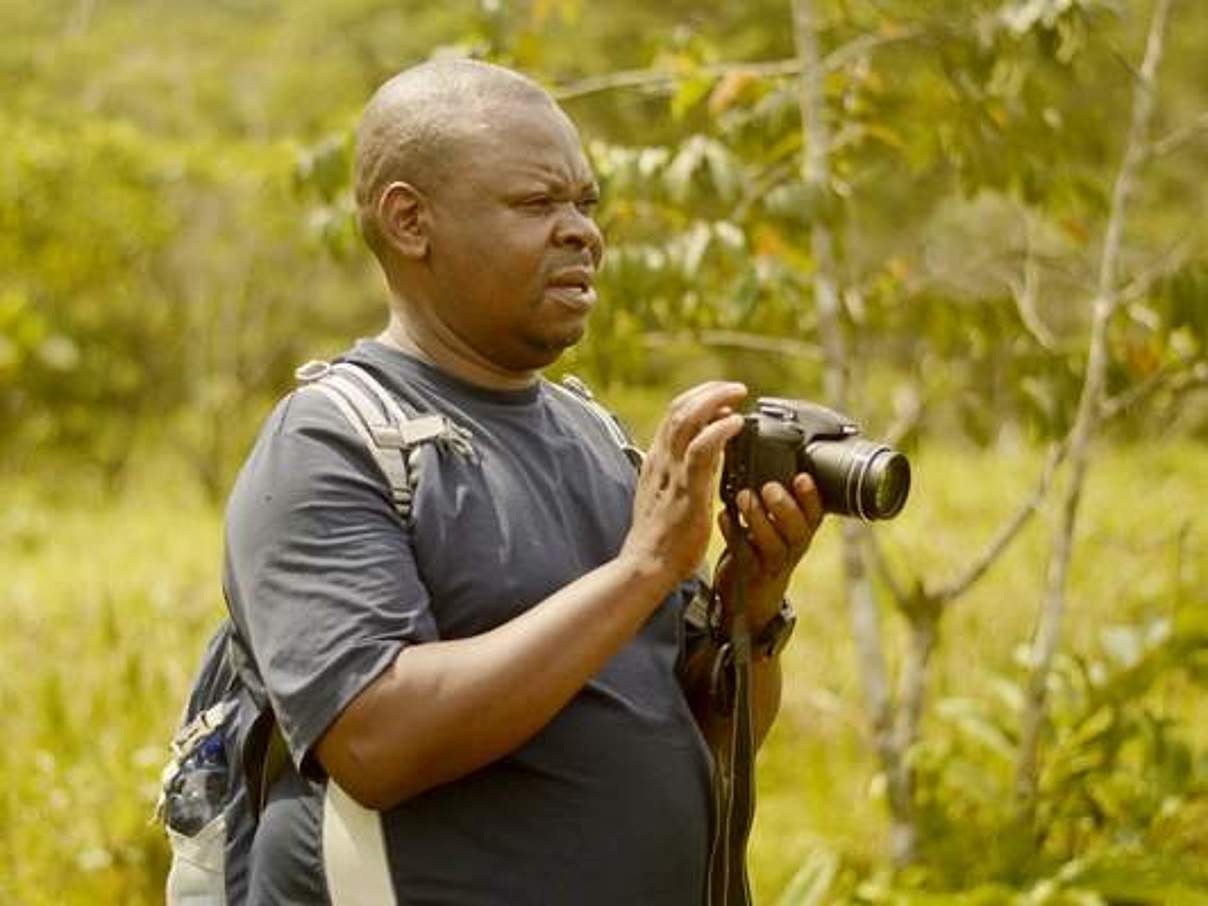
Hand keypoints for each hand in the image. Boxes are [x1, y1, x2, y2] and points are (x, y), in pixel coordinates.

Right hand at [620, 381, 747, 587]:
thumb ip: (690, 469)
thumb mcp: (671, 493)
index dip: (699, 399)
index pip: (673, 415)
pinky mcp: (687, 489)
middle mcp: (661, 460)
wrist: (647, 565)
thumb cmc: (661, 536)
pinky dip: (719, 430)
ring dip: (715, 400)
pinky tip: (736, 423)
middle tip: (735, 388)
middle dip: (709, 391)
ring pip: (687, 419)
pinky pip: (702, 450)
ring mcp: (672, 472)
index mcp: (657, 460)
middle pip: (679, 408)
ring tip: (738, 395)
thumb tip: (715, 450)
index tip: (722, 397)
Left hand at [714, 473, 823, 633]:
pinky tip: (723, 516)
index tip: (802, 476)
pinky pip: (742, 554)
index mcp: (800, 531)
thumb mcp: (777, 526)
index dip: (811, 497)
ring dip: (758, 519)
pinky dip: (733, 533)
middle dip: (786, 508)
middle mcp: (791, 548)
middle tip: (770, 487)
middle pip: (799, 532)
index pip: (816, 514)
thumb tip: (767, 458)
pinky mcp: (749, 574)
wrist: (749, 597)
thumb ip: (776, 501)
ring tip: (743, 496)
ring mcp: (771, 563)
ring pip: (773, 545)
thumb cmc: (762, 549)